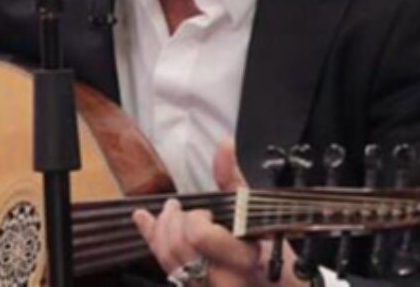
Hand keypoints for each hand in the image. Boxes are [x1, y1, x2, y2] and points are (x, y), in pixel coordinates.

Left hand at [133, 140, 308, 286]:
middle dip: (173, 220)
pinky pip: (164, 267)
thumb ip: (236, 180)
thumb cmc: (275, 256)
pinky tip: (145, 221)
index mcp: (243, 259)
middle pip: (178, 245)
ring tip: (168, 212)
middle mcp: (222, 279)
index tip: (206, 213)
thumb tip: (224, 145)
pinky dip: (153, 240)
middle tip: (178, 208)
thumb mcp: (261, 216)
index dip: (196, 218)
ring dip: (161, 229)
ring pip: (166, 258)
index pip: (199, 235)